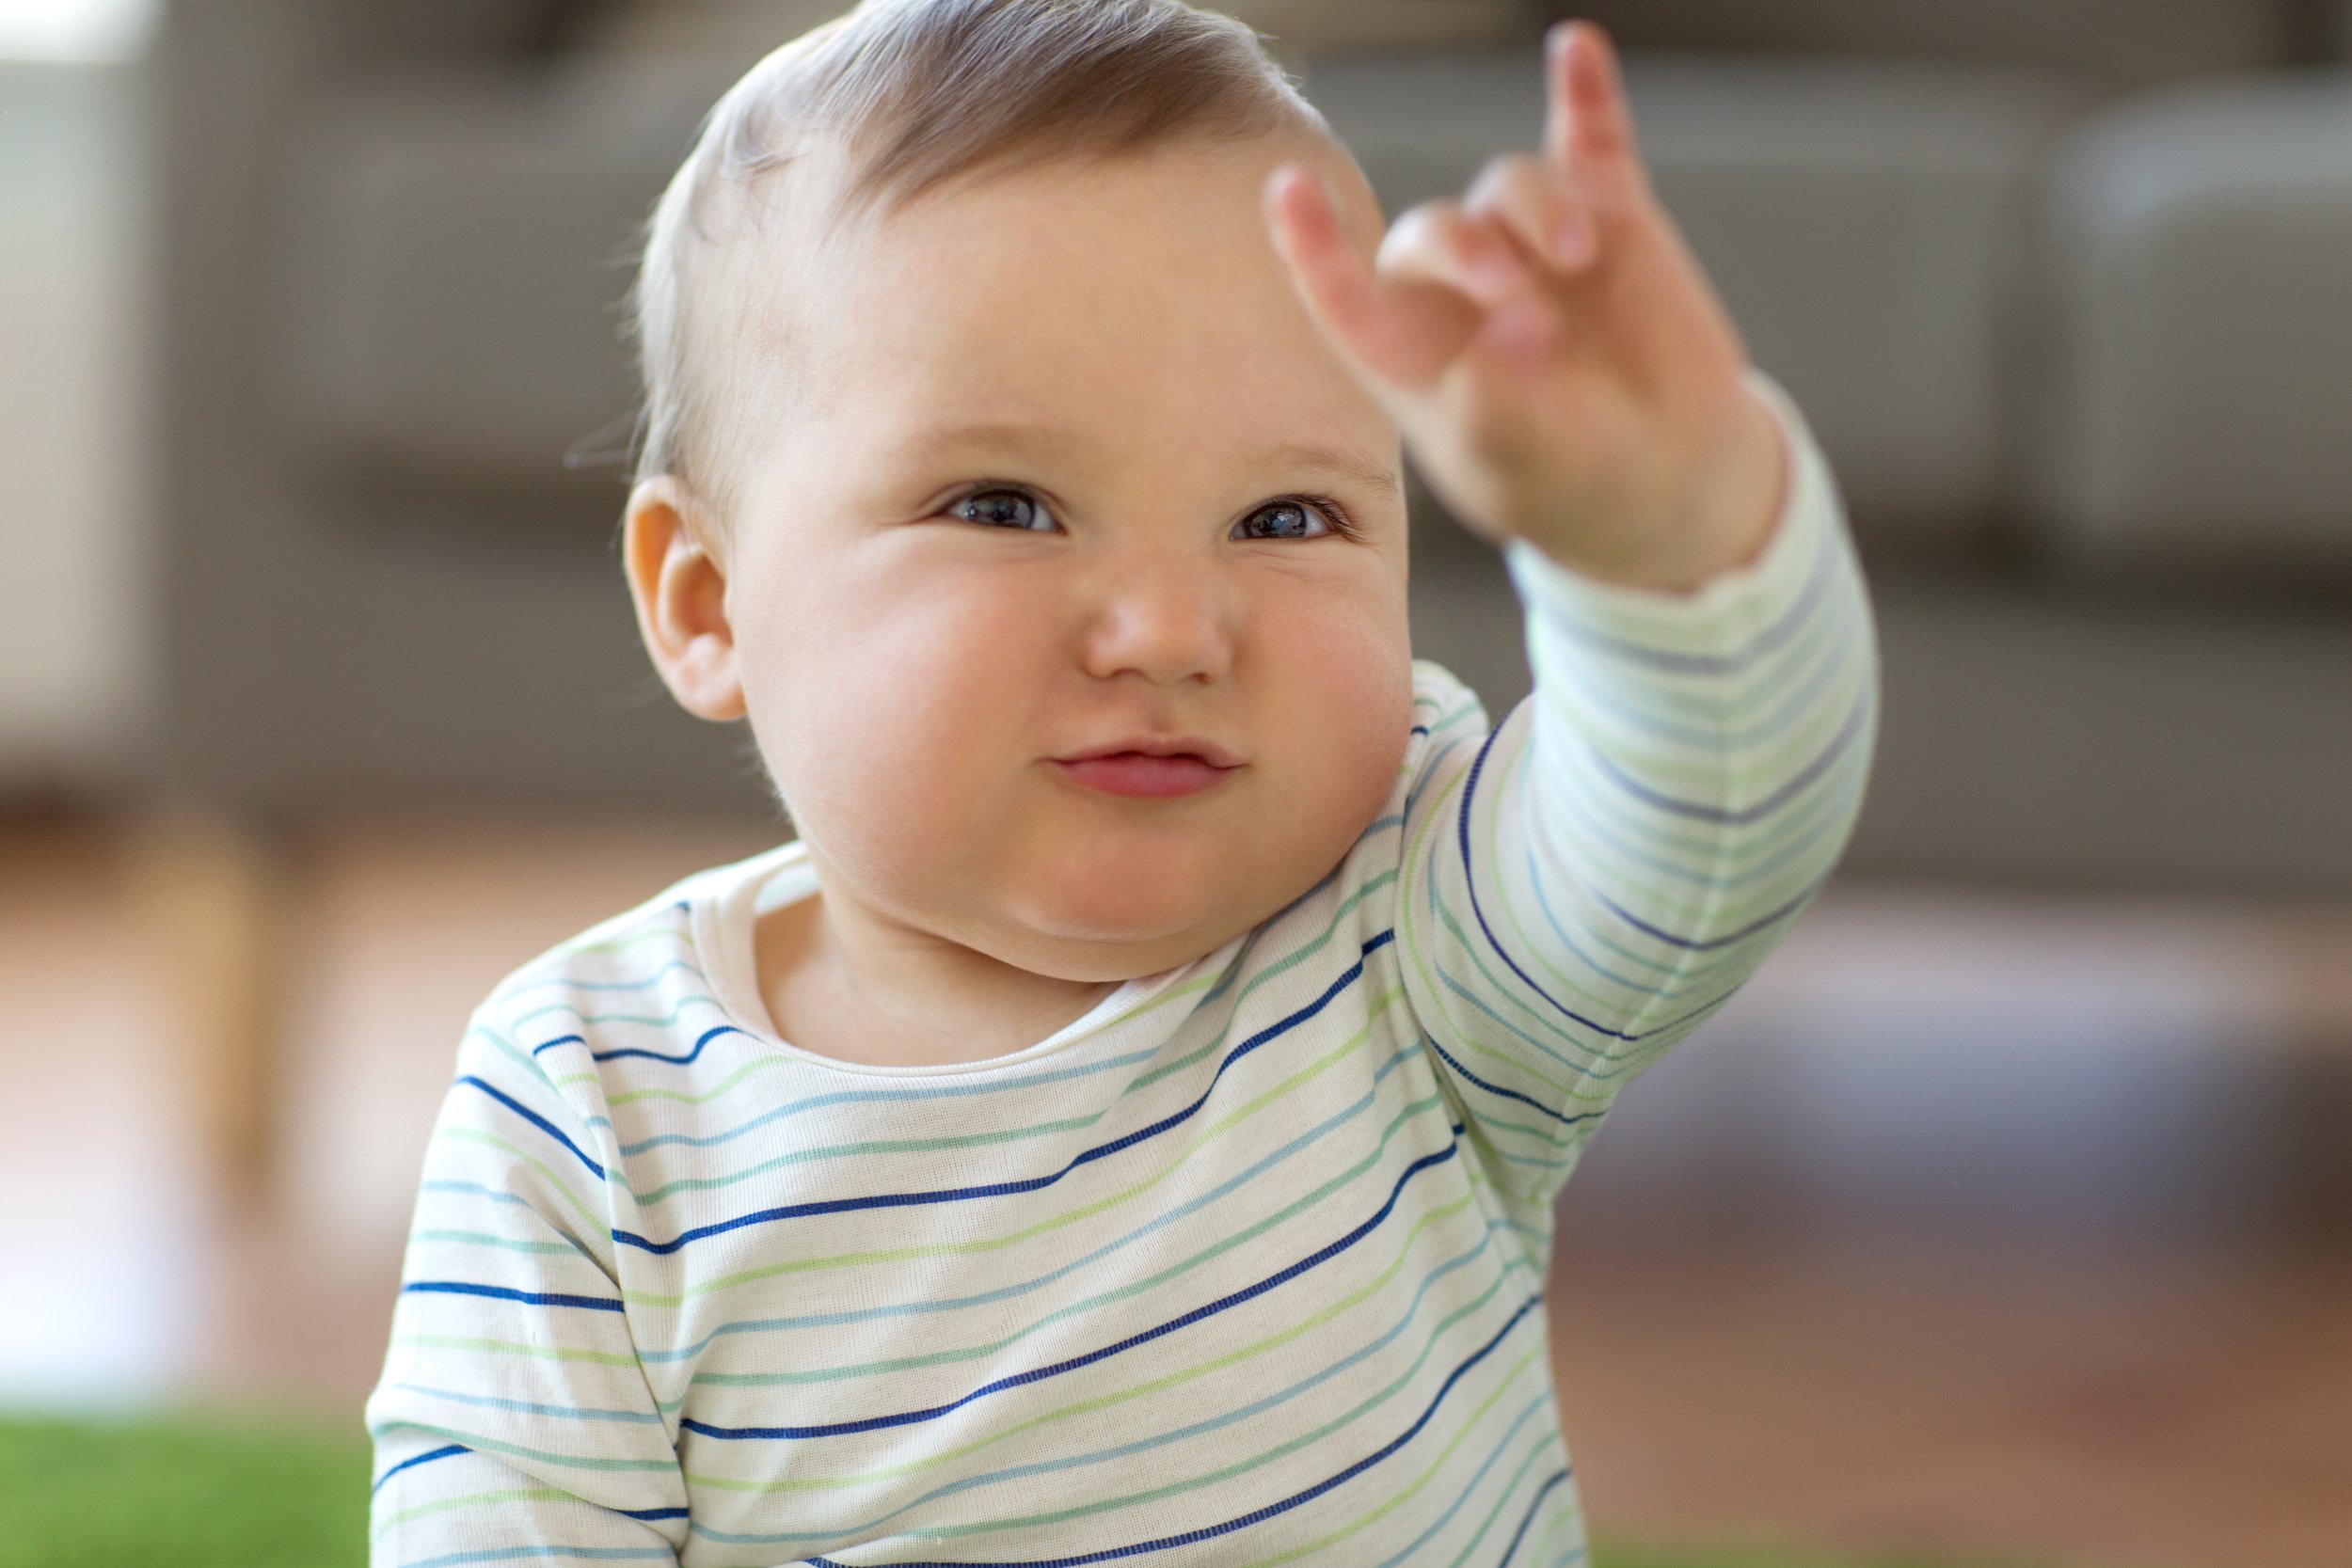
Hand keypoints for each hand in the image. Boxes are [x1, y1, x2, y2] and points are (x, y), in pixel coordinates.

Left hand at [1265, 22, 1786, 592]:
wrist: (1664, 466)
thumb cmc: (1566, 472)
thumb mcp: (1524, 463)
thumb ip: (1497, 411)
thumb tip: (1497, 341)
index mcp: (1408, 354)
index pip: (1343, 295)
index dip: (1313, 245)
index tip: (1287, 189)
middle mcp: (1458, 288)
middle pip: (1434, 230)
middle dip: (1469, 256)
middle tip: (1523, 313)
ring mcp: (1531, 243)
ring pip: (1510, 187)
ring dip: (1537, 214)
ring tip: (1576, 264)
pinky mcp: (1607, 212)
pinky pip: (1587, 139)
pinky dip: (1585, 95)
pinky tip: (1578, 50)